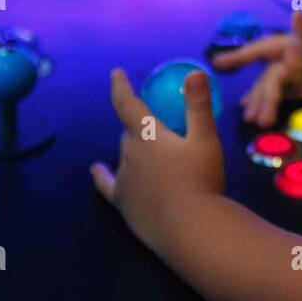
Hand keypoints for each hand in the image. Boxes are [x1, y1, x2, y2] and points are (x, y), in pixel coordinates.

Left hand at [91, 67, 225, 249]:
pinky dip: (102, 175)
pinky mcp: (123, 203)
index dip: (121, 87)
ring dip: (136, 150)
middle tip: (163, 130)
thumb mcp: (206, 139)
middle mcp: (129, 154)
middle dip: (141, 127)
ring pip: (125, 156)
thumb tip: (194, 72)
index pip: (128, 104)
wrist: (189, 228)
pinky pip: (108, 185)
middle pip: (130, 133)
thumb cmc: (201, 179)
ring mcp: (124, 180)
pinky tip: (96, 170)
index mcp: (147, 136)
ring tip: (157, 155)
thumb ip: (198, 105)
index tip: (115, 73)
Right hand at [211, 11, 301, 126]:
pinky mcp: (301, 88)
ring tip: (253, 121)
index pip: (261, 50)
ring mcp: (295, 74)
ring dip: (261, 103)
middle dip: (258, 96)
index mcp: (293, 44)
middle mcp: (290, 58)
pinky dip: (266, 103)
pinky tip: (253, 113)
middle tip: (251, 117)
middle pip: (266, 78)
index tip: (217, 64)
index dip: (239, 56)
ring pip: (270, 89)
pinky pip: (279, 95)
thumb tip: (295, 13)